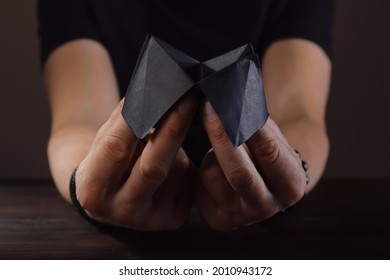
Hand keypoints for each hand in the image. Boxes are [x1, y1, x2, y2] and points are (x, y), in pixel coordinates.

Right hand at [75, 94, 197, 230]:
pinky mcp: (173, 219)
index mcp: (94, 191)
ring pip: (176, 170)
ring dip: (176, 147)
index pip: (116, 149)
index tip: (156, 92)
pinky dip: (184, 163)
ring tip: (164, 141)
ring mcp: (150, 220)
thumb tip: (154, 90)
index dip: (136, 119)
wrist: (111, 199)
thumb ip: (124, 120)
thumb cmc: (106, 161)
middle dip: (173, 129)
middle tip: (188, 100)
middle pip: (153, 167)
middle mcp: (122, 211)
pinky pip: (188, 181)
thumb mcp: (103, 141)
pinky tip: (172, 163)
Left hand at [194, 101, 305, 230]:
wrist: (262, 179)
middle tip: (207, 107)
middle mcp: (267, 207)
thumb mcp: (270, 135)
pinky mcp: (218, 219)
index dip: (247, 126)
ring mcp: (241, 217)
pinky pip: (199, 184)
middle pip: (238, 173)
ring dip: (211, 151)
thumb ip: (254, 122)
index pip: (268, 152)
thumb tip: (225, 102)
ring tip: (221, 146)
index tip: (228, 102)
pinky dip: (202, 166)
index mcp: (290, 186)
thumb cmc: (266, 148)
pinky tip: (213, 164)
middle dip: (220, 136)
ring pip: (213, 175)